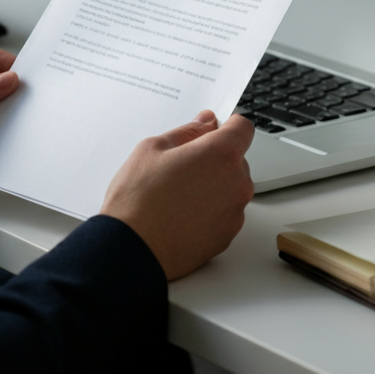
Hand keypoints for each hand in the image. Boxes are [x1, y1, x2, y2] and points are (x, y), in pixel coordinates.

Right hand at [100, 111, 254, 280]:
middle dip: (215, 157)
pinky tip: (183, 213)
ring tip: (179, 193)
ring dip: (214, 184)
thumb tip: (205, 123)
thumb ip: (187, 132)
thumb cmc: (137, 200)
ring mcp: (234, 212)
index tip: (213, 129)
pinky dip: (211, 209)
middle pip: (237, 159)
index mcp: (221, 154)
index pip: (243, 127)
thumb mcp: (153, 149)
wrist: (131, 249)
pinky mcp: (227, 236)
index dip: (227, 125)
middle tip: (183, 165)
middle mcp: (236, 182)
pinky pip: (226, 212)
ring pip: (232, 187)